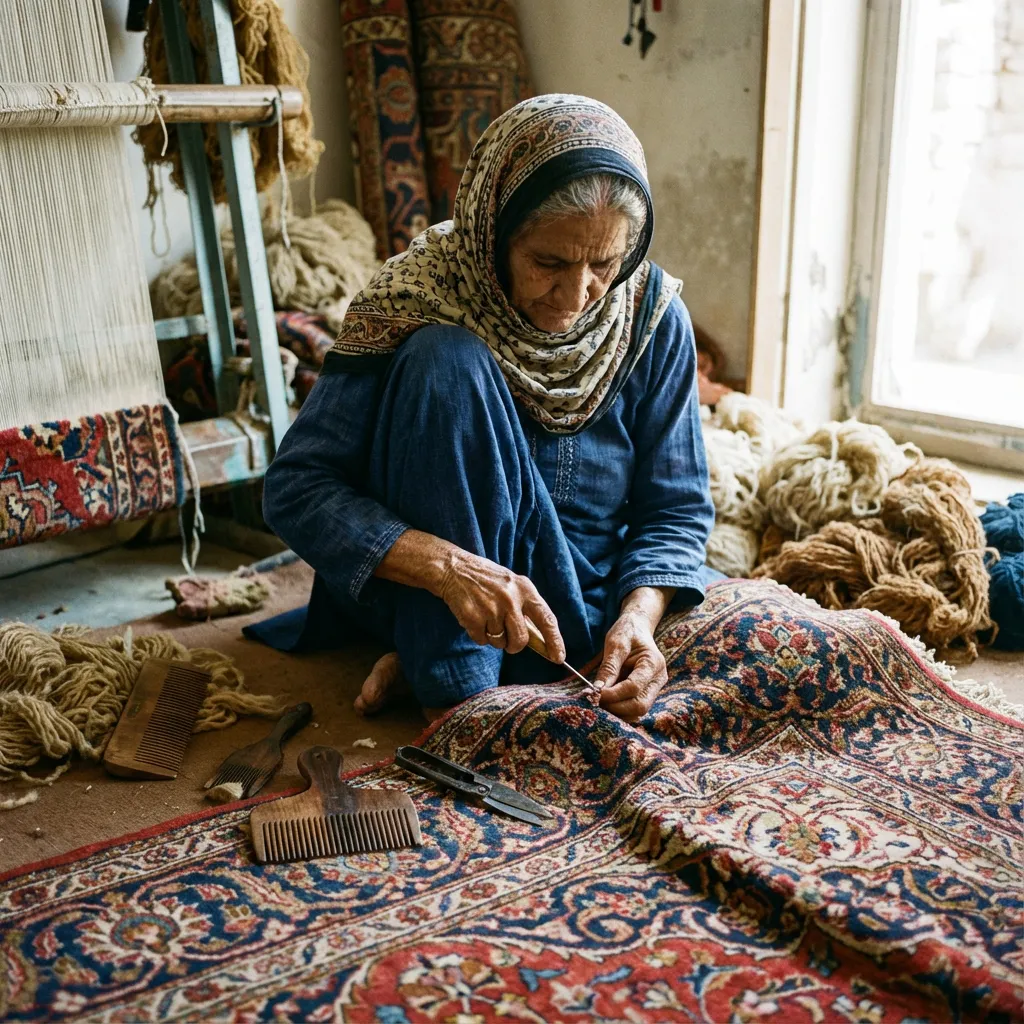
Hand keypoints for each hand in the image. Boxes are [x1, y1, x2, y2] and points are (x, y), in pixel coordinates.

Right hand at [375, 530, 564, 658]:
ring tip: (486, 617)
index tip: (558, 657)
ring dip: (494, 638)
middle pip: (521, 640)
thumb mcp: (512, 585)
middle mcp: (510, 599)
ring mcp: (491, 609)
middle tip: (508, 641)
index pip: (547, 619)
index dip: (554, 641)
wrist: (454, 568)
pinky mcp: (473, 617)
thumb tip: (540, 640)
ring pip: (500, 642)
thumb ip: (526, 608)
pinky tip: (474, 617)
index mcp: (525, 589)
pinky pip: (482, 640)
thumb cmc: (487, 580)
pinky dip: (478, 634)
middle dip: (514, 646)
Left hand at [594, 612, 667, 720]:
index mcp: (653, 663)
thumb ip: (609, 667)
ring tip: (599, 701)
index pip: (634, 687)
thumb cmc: (627, 632)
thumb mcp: (616, 643)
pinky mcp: (647, 693)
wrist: (638, 628)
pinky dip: (620, 709)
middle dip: (616, 707)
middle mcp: (658, 679)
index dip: (613, 694)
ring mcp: (655, 688)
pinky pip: (634, 709)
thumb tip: (598, 690)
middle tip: (595, 701)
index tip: (594, 693)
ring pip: (638, 712)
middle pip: (640, 706)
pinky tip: (606, 701)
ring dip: (617, 711)